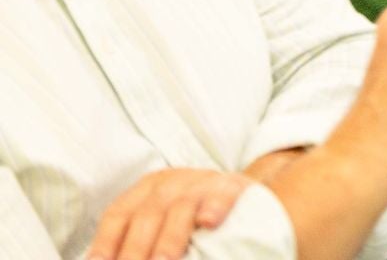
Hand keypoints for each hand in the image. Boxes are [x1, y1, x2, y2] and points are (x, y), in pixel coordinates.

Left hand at [85, 169, 252, 259]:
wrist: (237, 189)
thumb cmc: (189, 214)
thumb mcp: (159, 221)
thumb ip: (136, 240)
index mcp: (144, 191)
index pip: (118, 215)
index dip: (106, 242)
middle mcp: (169, 182)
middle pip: (147, 214)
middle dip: (136, 248)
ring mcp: (201, 182)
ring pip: (181, 207)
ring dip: (170, 238)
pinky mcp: (232, 185)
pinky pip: (222, 194)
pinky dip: (214, 207)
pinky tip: (209, 223)